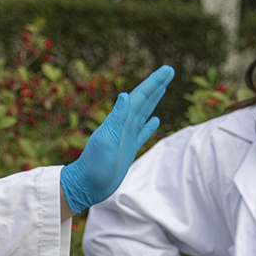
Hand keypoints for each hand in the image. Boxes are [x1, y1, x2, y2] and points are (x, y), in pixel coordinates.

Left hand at [59, 65, 173, 212]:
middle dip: (156, 85)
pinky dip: (149, 125)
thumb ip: (116, 118)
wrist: (87, 185)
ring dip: (154, 100)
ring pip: (144, 113)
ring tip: (163, 88)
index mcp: (120, 121)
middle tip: (169, 71)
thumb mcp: (106, 140)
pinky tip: (155, 120)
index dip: (154, 82)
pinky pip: (142, 133)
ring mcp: (126, 136)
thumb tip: (125, 95)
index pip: (140, 96)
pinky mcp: (128, 148)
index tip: (167, 70)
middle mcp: (124, 125)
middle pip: (144, 100)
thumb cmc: (94, 165)